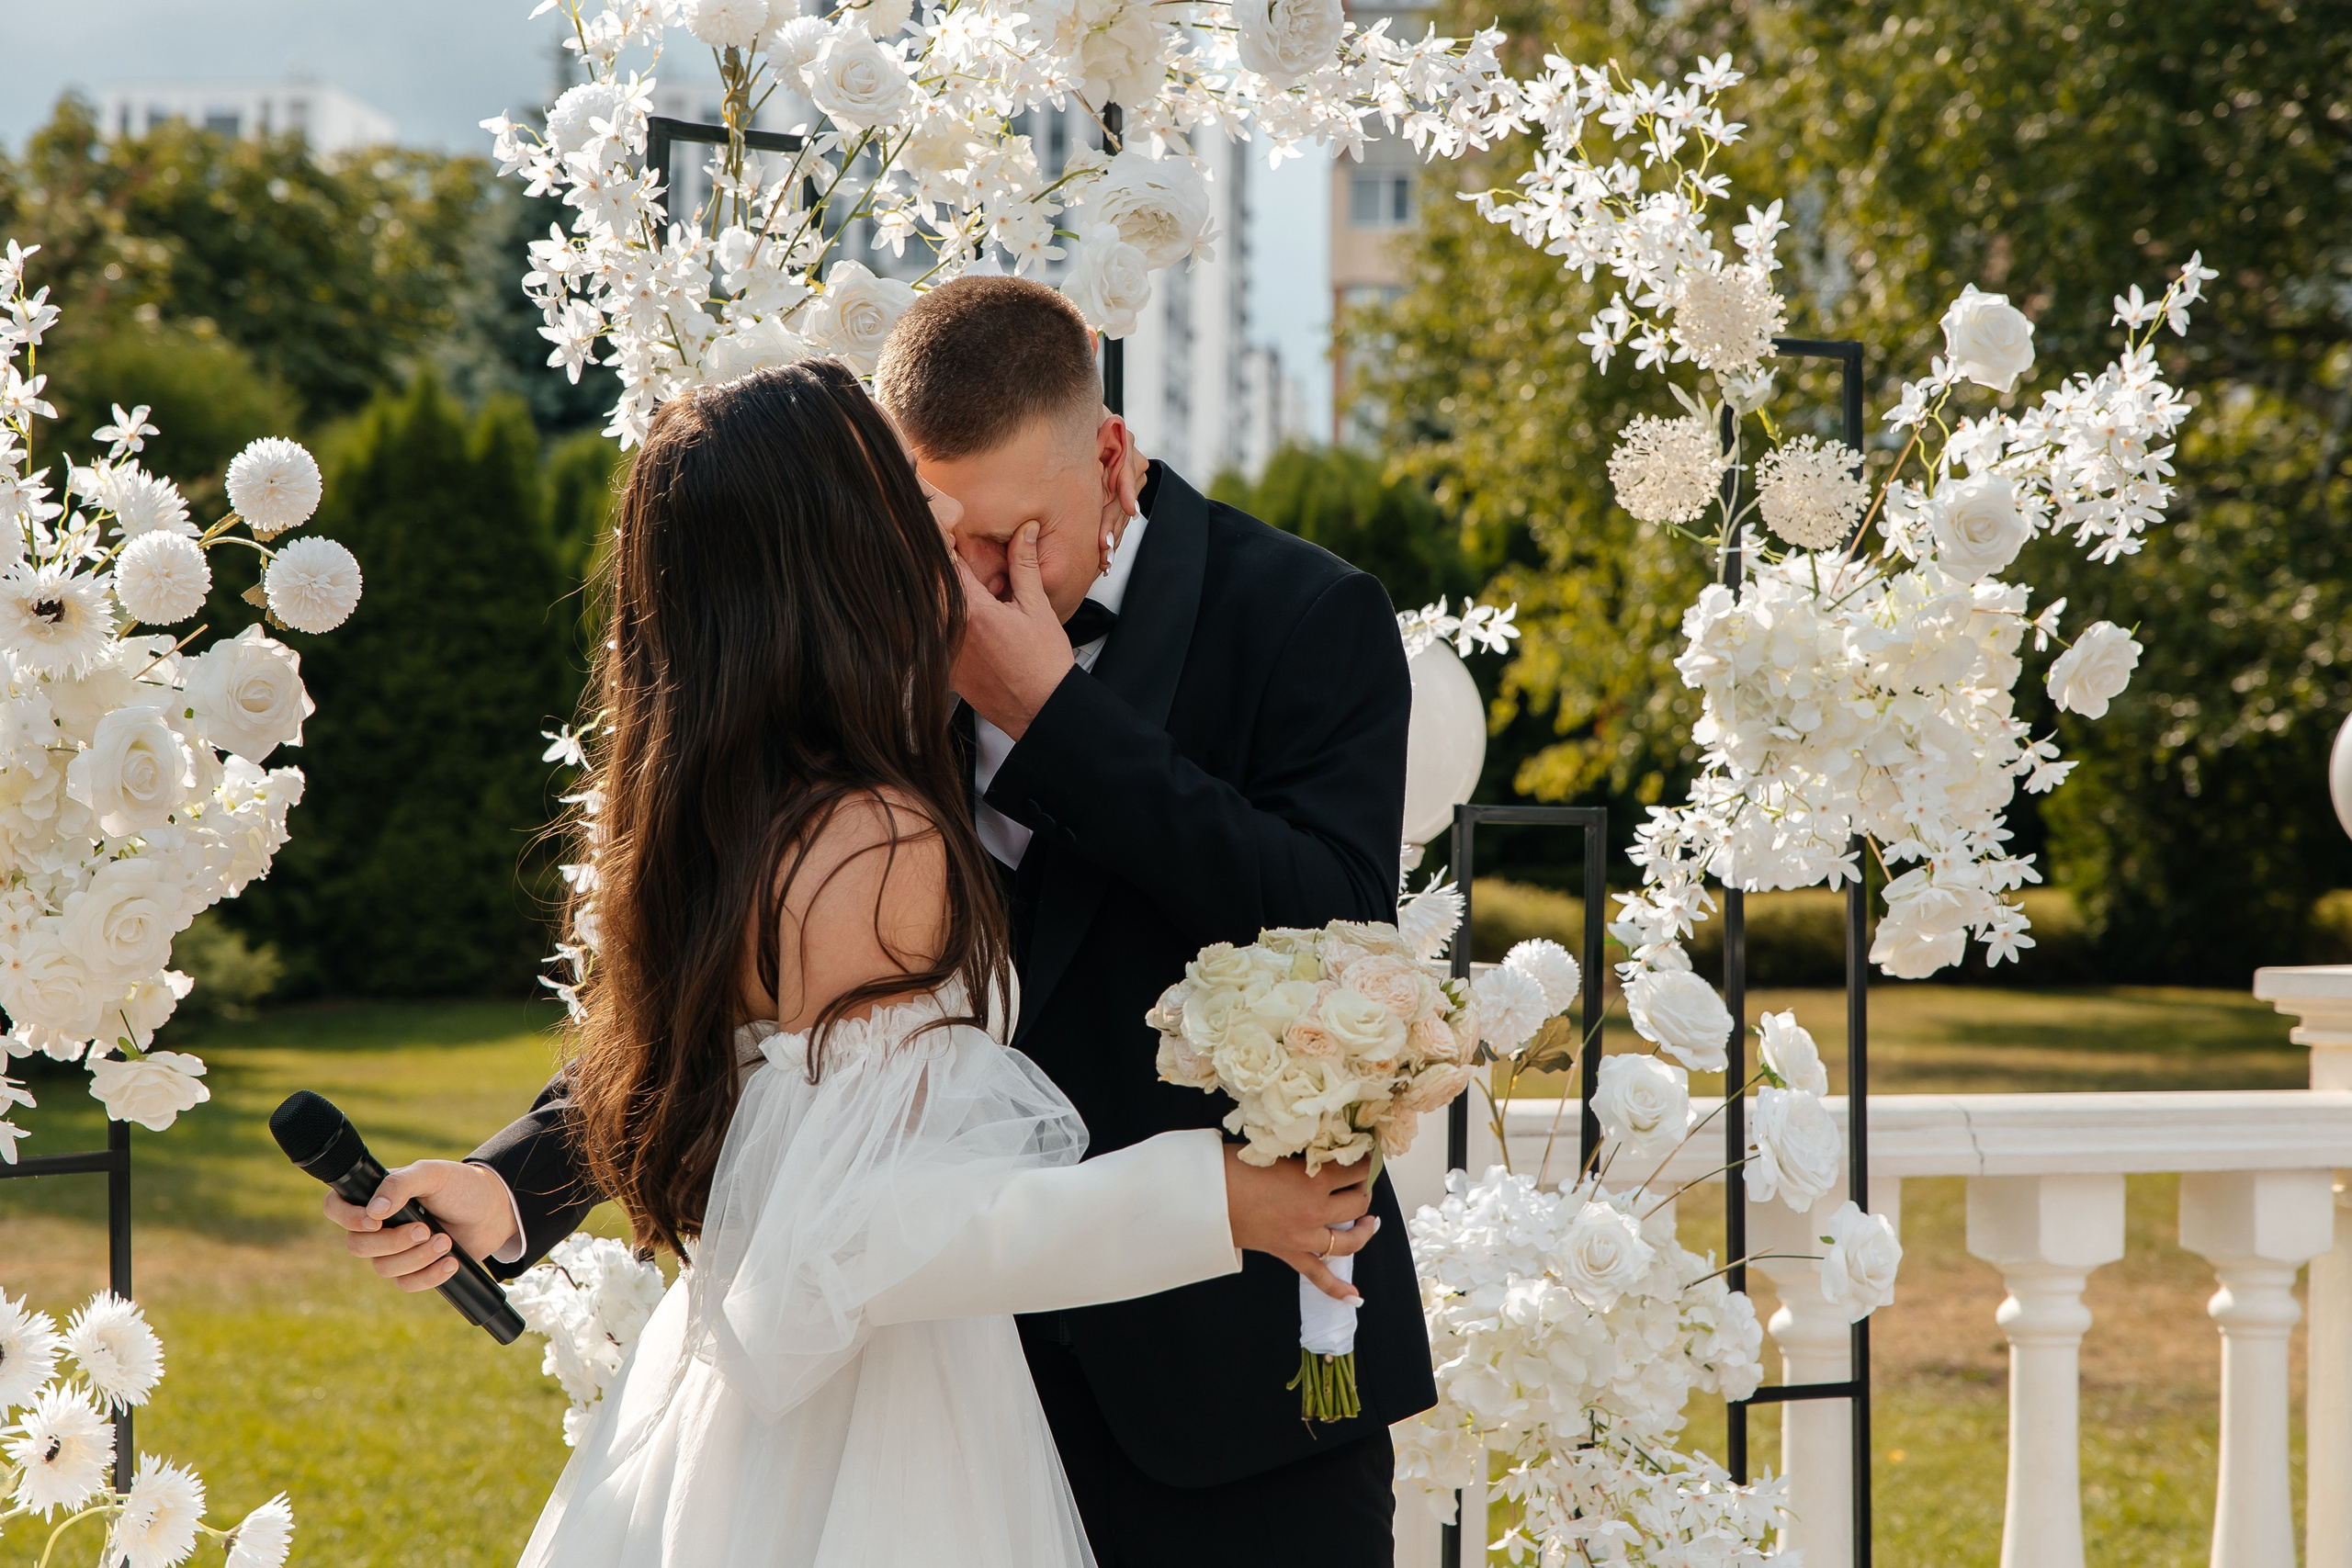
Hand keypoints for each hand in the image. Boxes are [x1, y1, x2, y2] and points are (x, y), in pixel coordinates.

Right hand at [321, 1158, 518, 1292]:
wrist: (494, 1210)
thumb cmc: (461, 1186)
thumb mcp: (433, 1174)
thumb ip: (401, 1183)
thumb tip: (373, 1210)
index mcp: (377, 1196)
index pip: (335, 1207)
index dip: (346, 1218)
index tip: (375, 1221)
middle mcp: (380, 1225)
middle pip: (358, 1246)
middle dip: (393, 1242)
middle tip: (425, 1229)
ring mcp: (396, 1249)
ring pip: (383, 1268)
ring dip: (417, 1258)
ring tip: (446, 1241)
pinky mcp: (415, 1269)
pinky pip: (406, 1284)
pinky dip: (429, 1276)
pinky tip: (451, 1262)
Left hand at [951, 521, 1073, 740]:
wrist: (1043, 710)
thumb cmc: (1044, 664)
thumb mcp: (1038, 607)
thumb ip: (1023, 565)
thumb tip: (1024, 531)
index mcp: (974, 610)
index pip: (947, 564)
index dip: (948, 545)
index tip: (952, 536)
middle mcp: (952, 631)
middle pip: (935, 587)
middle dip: (947, 573)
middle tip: (964, 566)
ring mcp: (946, 653)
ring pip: (934, 613)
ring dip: (946, 600)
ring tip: (976, 602)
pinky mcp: (946, 670)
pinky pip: (938, 638)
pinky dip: (948, 626)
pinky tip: (974, 630)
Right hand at [1222, 1147, 1376, 1302]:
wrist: (1206, 1199)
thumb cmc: (1233, 1168)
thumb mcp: (1274, 1150)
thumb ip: (1301, 1152)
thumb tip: (1317, 1145)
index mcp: (1314, 1180)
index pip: (1353, 1168)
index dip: (1364, 1159)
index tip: (1367, 1152)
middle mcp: (1316, 1210)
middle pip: (1357, 1202)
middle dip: (1363, 1188)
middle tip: (1361, 1180)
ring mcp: (1305, 1236)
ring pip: (1349, 1240)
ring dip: (1363, 1230)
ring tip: (1368, 1221)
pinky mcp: (1290, 1253)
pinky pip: (1318, 1276)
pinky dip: (1337, 1289)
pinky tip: (1354, 1297)